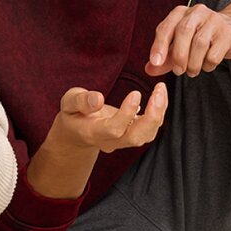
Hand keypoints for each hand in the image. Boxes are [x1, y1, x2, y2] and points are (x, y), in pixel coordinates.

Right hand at [46, 84, 168, 153]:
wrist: (78, 133)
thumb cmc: (73, 115)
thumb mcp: (69, 103)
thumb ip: (80, 101)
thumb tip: (98, 99)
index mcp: (93, 132)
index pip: (114, 129)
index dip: (126, 113)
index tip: (135, 93)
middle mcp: (111, 141)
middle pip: (136, 137)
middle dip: (152, 116)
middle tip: (159, 91)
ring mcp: (123, 141)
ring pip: (147, 135)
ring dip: (159, 113)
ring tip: (161, 89)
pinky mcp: (133, 134)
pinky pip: (150, 128)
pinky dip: (159, 112)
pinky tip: (160, 95)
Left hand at [144, 4, 230, 76]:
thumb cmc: (201, 37)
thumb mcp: (180, 46)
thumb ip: (165, 57)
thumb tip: (149, 69)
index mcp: (181, 13)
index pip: (166, 27)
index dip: (159, 45)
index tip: (155, 62)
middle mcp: (197, 12)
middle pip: (183, 31)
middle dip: (178, 55)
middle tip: (178, 71)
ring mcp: (215, 20)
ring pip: (199, 43)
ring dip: (193, 63)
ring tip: (192, 71)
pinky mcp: (228, 32)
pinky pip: (214, 53)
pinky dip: (208, 65)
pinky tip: (207, 65)